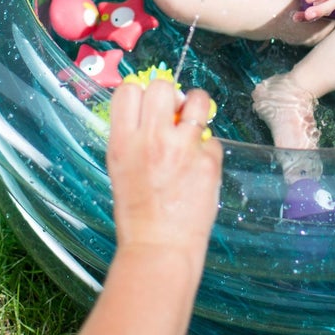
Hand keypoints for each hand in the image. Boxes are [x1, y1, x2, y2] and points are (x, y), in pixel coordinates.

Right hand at [106, 81, 222, 256]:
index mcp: (123, 142)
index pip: (128, 90)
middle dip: (170, 95)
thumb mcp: (122, 168)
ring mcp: (183, 148)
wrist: (160, 247)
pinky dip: (207, 149)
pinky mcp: (208, 160)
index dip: (140, 93)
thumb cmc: (138, 212)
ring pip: (197, 99)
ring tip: (194, 126)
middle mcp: (151, 139)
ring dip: (197, 108)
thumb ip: (134, 136)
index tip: (148, 104)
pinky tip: (199, 167)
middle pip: (162, 87)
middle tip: (173, 114)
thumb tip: (154, 109)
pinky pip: (212, 138)